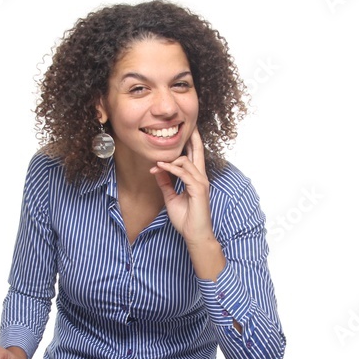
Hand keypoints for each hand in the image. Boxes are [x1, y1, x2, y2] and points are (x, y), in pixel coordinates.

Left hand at [149, 125, 214, 244]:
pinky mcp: (198, 189)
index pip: (194, 156)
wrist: (194, 234)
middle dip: (192, 137)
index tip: (178, 136)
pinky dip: (170, 169)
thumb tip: (158, 171)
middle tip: (187, 125)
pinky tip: (160, 167)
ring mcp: (201, 183)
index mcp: (196, 179)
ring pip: (187, 161)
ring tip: (156, 163)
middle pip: (198, 151)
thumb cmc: (186, 218)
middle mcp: (201, 178)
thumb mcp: (171, 198)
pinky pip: (184, 173)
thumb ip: (166, 183)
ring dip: (170, 160)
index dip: (188, 144)